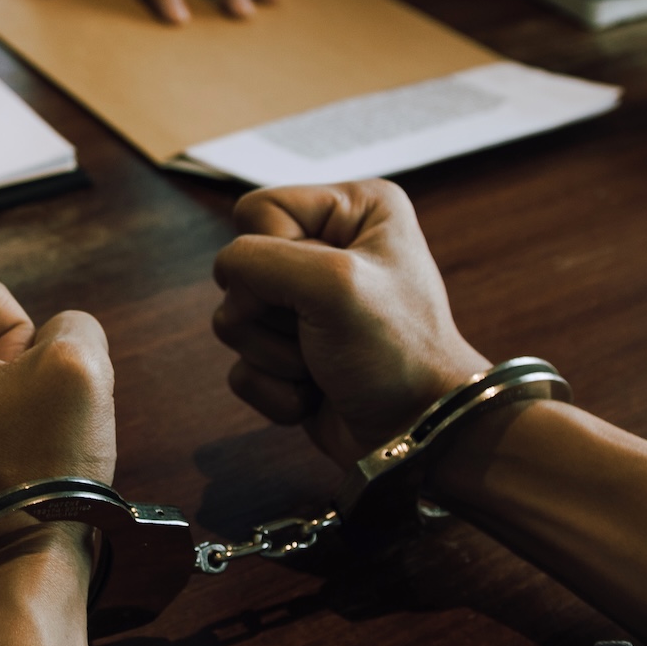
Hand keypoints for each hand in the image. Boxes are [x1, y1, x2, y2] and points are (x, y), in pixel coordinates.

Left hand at [0, 279, 115, 553]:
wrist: (13, 582)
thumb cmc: (40, 477)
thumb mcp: (80, 366)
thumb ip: (75, 325)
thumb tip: (54, 347)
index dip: (29, 343)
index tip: (25, 401)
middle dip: (20, 377)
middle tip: (25, 432)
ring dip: (15, 411)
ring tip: (18, 457)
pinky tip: (7, 479)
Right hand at [211, 181, 489, 464]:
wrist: (418, 435)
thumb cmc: (397, 353)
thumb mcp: (333, 283)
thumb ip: (259, 261)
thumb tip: (228, 286)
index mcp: (353, 211)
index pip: (258, 211)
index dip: (273, 256)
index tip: (320, 290)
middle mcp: (330, 249)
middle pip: (241, 268)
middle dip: (273, 314)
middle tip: (323, 333)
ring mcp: (304, 305)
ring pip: (233, 318)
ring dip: (274, 354)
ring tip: (323, 365)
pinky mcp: (287, 353)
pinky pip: (241, 364)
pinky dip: (272, 387)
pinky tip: (313, 393)